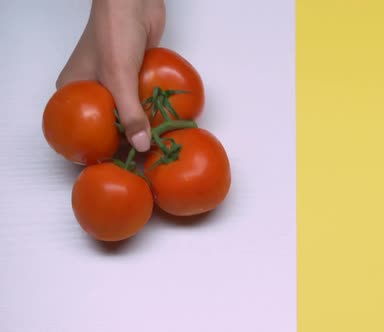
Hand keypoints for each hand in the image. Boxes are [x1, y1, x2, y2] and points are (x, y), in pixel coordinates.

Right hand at [56, 0, 165, 151]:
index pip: (82, 128)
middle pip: (108, 122)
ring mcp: (115, 81)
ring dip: (143, 124)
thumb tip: (141, 146)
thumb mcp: (118, 78)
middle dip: (126, 138)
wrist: (134, 1)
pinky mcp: (135, 74)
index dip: (98, 148)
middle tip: (146, 160)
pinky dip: (152, 109)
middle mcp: (93, 88)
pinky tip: (166, 124)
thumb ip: (129, 113)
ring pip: (128, 110)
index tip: (118, 166)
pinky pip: (142, 98)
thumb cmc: (114, 33)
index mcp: (74, 89)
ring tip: (159, 147)